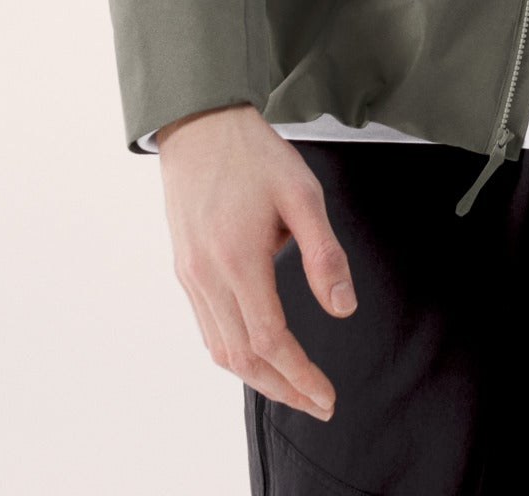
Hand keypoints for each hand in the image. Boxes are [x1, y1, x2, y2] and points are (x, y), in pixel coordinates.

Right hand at [157, 104, 357, 420]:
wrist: (200, 125)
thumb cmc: (253, 155)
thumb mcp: (302, 193)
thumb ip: (323, 254)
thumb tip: (343, 309)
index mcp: (237, 258)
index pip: (269, 340)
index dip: (300, 375)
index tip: (326, 394)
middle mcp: (206, 276)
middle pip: (242, 358)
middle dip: (283, 389)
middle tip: (317, 403)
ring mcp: (190, 275)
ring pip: (220, 350)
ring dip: (258, 378)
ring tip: (294, 388)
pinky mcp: (185, 269)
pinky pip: (208, 329)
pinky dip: (235, 353)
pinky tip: (258, 354)